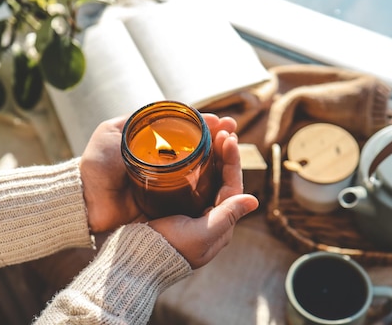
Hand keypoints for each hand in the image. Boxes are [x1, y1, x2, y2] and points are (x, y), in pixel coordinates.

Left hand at [79, 113, 243, 233]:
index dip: (207, 126)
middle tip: (232, 132)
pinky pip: (196, 196)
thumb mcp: (113, 132)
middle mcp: (166, 165)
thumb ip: (134, 121)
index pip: (188, 133)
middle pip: (201, 151)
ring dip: (222, 160)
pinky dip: (212, 187)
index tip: (222, 122)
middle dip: (221, 141)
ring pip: (203, 172)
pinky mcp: (169, 206)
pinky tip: (225, 177)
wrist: (85, 199)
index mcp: (155, 146)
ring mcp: (170, 186)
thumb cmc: (96, 164)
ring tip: (232, 148)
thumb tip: (164, 109)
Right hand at [148, 129, 258, 268]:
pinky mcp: (175, 209)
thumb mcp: (202, 234)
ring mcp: (192, 213)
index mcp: (220, 224)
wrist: (137, 260)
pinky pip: (190, 182)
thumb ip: (227, 216)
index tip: (229, 138)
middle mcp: (209, 217)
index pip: (233, 186)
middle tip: (223, 131)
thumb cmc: (170, 250)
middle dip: (224, 155)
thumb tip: (254, 200)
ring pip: (207, 179)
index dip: (232, 161)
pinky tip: (190, 152)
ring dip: (212, 157)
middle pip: (222, 179)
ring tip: (212, 135)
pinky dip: (193, 165)